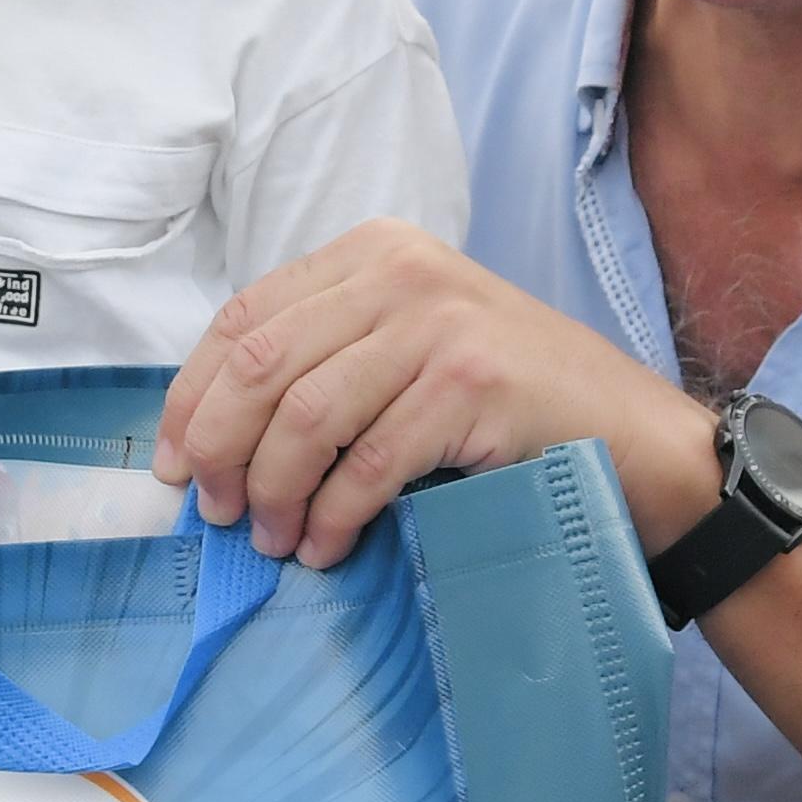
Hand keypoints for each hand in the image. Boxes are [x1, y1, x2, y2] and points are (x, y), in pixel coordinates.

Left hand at [156, 219, 713, 571]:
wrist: (628, 434)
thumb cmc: (507, 403)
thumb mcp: (406, 349)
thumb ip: (324, 361)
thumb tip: (207, 436)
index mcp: (372, 253)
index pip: (243, 317)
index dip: (191, 397)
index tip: (172, 465)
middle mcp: (401, 272)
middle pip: (261, 365)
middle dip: (219, 449)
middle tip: (216, 513)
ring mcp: (439, 323)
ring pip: (305, 416)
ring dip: (274, 493)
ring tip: (274, 541)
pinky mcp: (471, 383)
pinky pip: (369, 463)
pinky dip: (333, 517)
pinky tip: (327, 548)